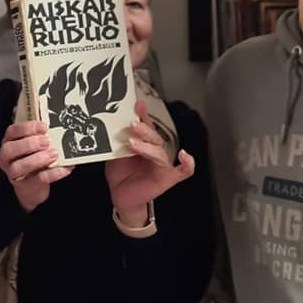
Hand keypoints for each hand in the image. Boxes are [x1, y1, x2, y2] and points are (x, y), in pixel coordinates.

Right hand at [0, 120, 70, 211]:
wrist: (32, 185)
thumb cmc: (33, 159)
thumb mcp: (34, 146)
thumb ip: (41, 137)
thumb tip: (59, 129)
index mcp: (10, 142)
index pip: (12, 131)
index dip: (27, 128)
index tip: (43, 127)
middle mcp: (7, 157)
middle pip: (9, 149)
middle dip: (29, 144)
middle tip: (46, 142)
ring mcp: (13, 173)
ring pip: (18, 167)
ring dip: (37, 159)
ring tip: (53, 154)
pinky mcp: (26, 185)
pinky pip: (38, 179)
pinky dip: (53, 173)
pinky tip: (65, 168)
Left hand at [104, 100, 195, 225]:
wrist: (121, 197)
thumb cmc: (121, 175)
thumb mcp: (115, 155)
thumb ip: (117, 142)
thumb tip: (114, 126)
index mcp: (145, 143)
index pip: (146, 127)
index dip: (143, 115)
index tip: (137, 105)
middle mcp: (156, 152)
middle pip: (154, 138)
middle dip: (144, 130)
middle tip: (132, 125)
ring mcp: (163, 165)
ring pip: (160, 153)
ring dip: (148, 147)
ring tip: (133, 144)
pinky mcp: (168, 178)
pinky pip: (184, 171)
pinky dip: (188, 164)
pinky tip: (185, 155)